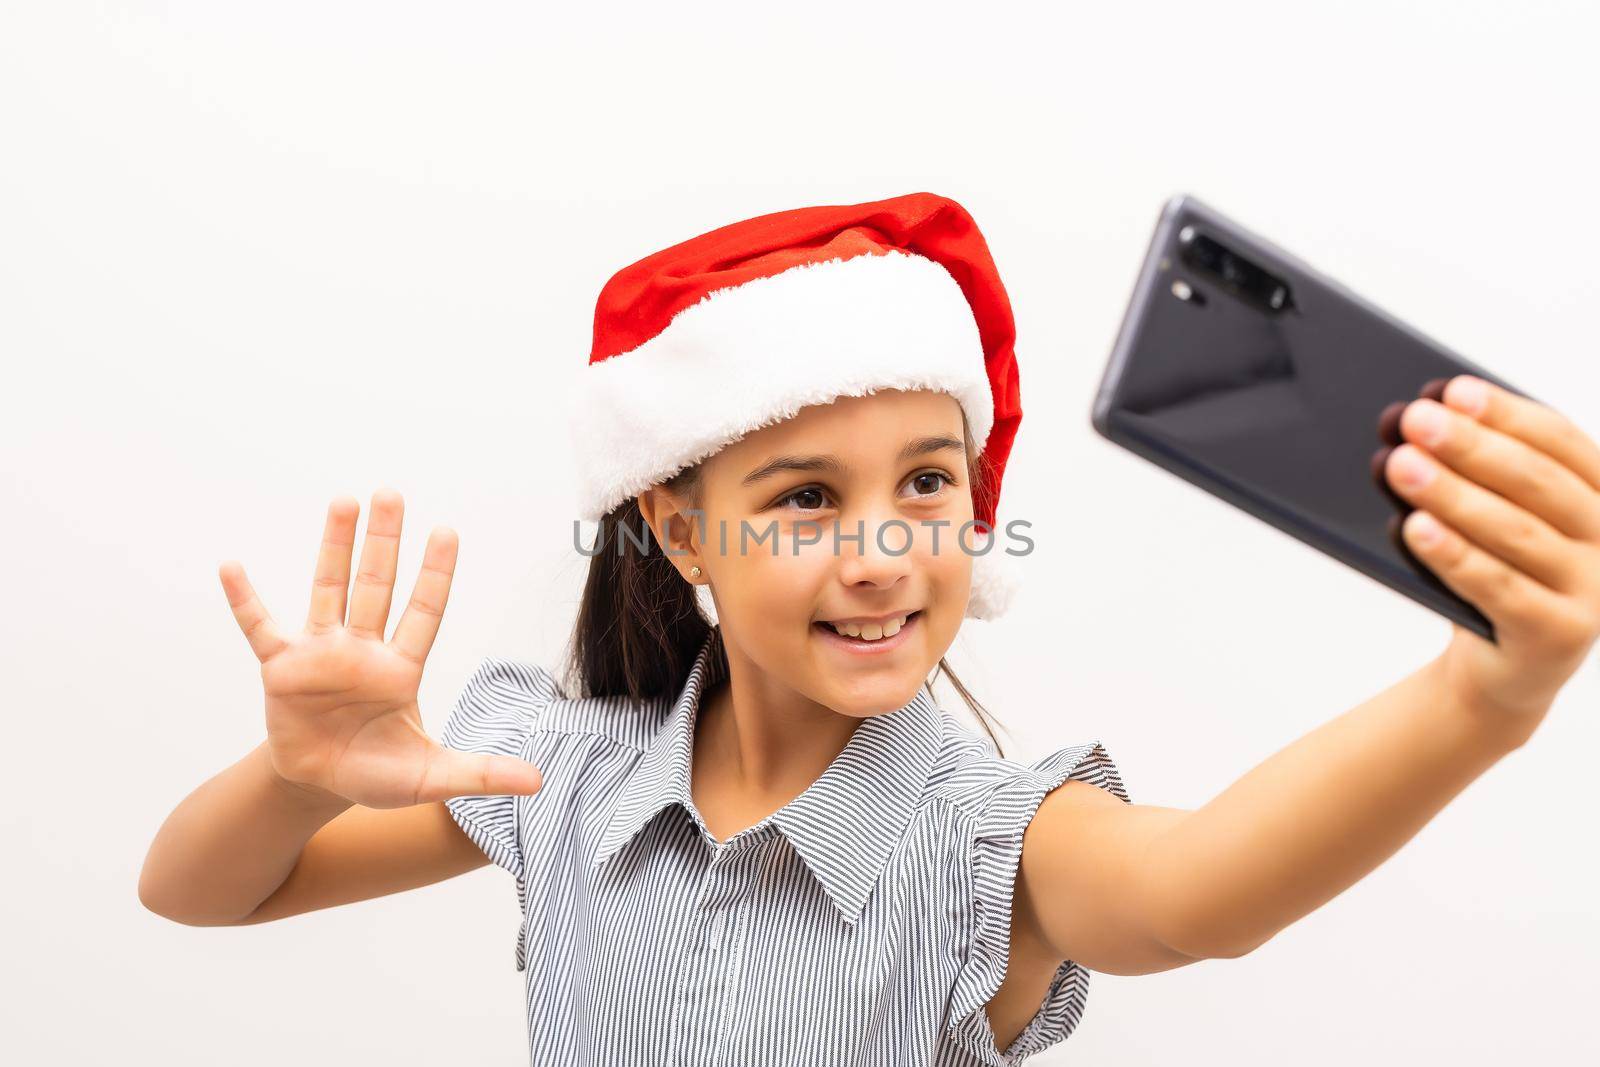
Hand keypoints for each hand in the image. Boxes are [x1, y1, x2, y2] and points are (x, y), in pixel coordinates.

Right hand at [218, 489, 542, 808]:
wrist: (320, 784)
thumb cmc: (377, 772)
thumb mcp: (432, 778)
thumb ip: (481, 774)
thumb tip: (538, 782)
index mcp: (400, 670)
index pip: (424, 613)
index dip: (435, 575)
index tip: (448, 532)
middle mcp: (362, 650)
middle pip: (376, 586)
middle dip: (384, 542)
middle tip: (392, 494)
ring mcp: (320, 653)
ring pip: (329, 590)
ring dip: (333, 548)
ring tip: (343, 502)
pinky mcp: (280, 669)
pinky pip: (260, 628)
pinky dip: (245, 600)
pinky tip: (232, 566)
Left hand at [1375, 376, 1599, 731]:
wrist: (1502, 666)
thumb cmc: (1496, 572)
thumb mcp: (1494, 515)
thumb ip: (1478, 473)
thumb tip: (1424, 421)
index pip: (1560, 440)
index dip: (1507, 413)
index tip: (1453, 390)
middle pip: (1537, 482)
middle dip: (1470, 446)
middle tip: (1414, 421)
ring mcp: (1594, 590)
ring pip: (1515, 531)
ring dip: (1452, 495)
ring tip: (1399, 466)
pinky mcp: (1561, 634)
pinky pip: (1499, 586)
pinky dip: (1453, 554)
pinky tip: (1413, 528)